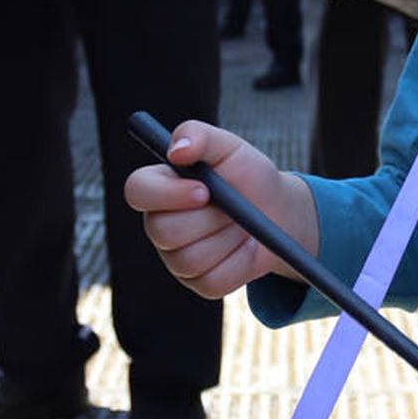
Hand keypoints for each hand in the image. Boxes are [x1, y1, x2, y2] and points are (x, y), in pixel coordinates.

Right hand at [123, 120, 317, 298]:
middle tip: (234, 209)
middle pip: (163, 231)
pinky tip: (245, 247)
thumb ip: (201, 136)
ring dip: (227, 239)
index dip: (166, 194)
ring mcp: (177, 258)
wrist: (280, 212)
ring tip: (242, 224)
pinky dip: (238, 263)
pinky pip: (212, 280)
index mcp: (159, 187)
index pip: (137, 191)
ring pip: (190, 258)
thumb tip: (176, 150)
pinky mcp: (200, 283)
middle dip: (209, 219)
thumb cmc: (249, 176)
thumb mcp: (230, 147)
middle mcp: (160, 224)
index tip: (204, 190)